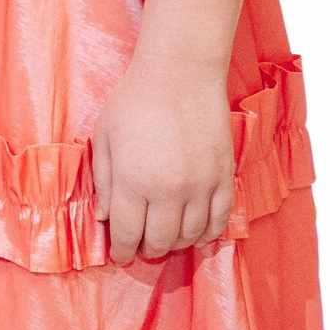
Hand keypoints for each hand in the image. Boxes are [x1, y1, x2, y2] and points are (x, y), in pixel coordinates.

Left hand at [90, 0, 243, 265]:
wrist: (180, 75)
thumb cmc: (134, 101)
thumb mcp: (104, 139)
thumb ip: (104, 181)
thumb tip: (105, 218)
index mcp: (134, 182)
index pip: (128, 234)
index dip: (121, 251)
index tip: (119, 254)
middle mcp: (170, 191)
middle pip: (161, 241)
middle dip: (147, 249)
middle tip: (139, 246)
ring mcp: (202, 187)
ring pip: (191, 236)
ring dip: (176, 243)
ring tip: (164, 237)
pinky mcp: (225, 178)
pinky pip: (220, 220)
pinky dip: (207, 232)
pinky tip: (194, 230)